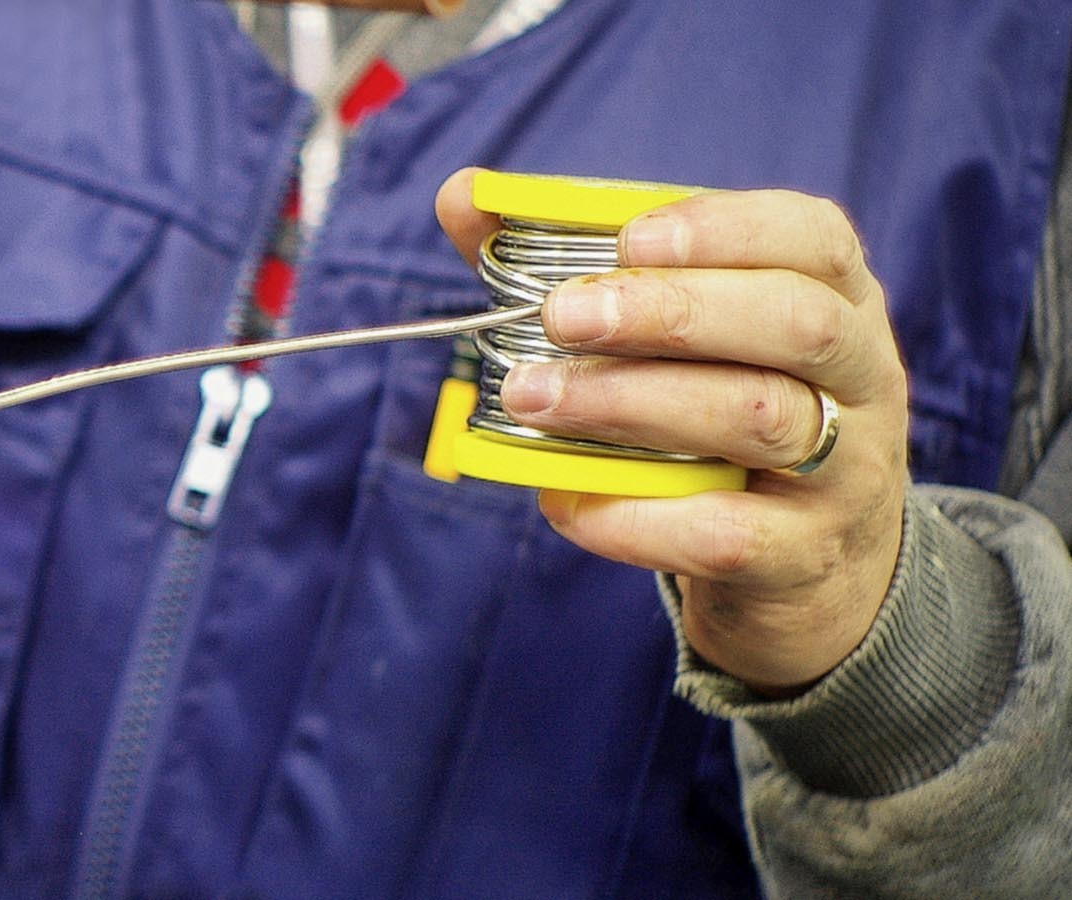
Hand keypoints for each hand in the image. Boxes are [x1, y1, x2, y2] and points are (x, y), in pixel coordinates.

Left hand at [435, 168, 910, 694]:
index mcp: (837, 301)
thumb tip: (465, 197)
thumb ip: (577, 267)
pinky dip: (635, 516)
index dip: (723, 229)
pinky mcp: (805, 558)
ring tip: (532, 399)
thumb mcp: (683, 343)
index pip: (812, 238)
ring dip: (633, 402)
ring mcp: (846, 472)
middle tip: (560, 316)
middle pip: (794, 324)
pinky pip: (728, 533)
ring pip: (760, 419)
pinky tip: (564, 498)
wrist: (807, 571)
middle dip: (671, 311)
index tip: (628, 240)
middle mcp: (861, 378)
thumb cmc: (721, 420)